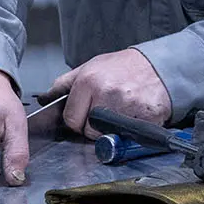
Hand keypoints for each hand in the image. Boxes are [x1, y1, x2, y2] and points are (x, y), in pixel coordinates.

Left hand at [49, 49, 170, 138]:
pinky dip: (132, 131)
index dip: (77, 119)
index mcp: (89, 81)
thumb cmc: (123, 67)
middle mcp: (106, 93)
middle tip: (107, 111)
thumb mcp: (90, 67)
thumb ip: (65, 84)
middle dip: (94, 126)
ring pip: (108, 137)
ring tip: (121, 111)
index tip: (87, 113)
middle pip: (88, 131)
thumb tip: (44, 99)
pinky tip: (135, 115)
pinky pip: (130, 137)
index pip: (71, 119)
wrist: (158, 65)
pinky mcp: (146, 116)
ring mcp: (127, 106)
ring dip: (113, 131)